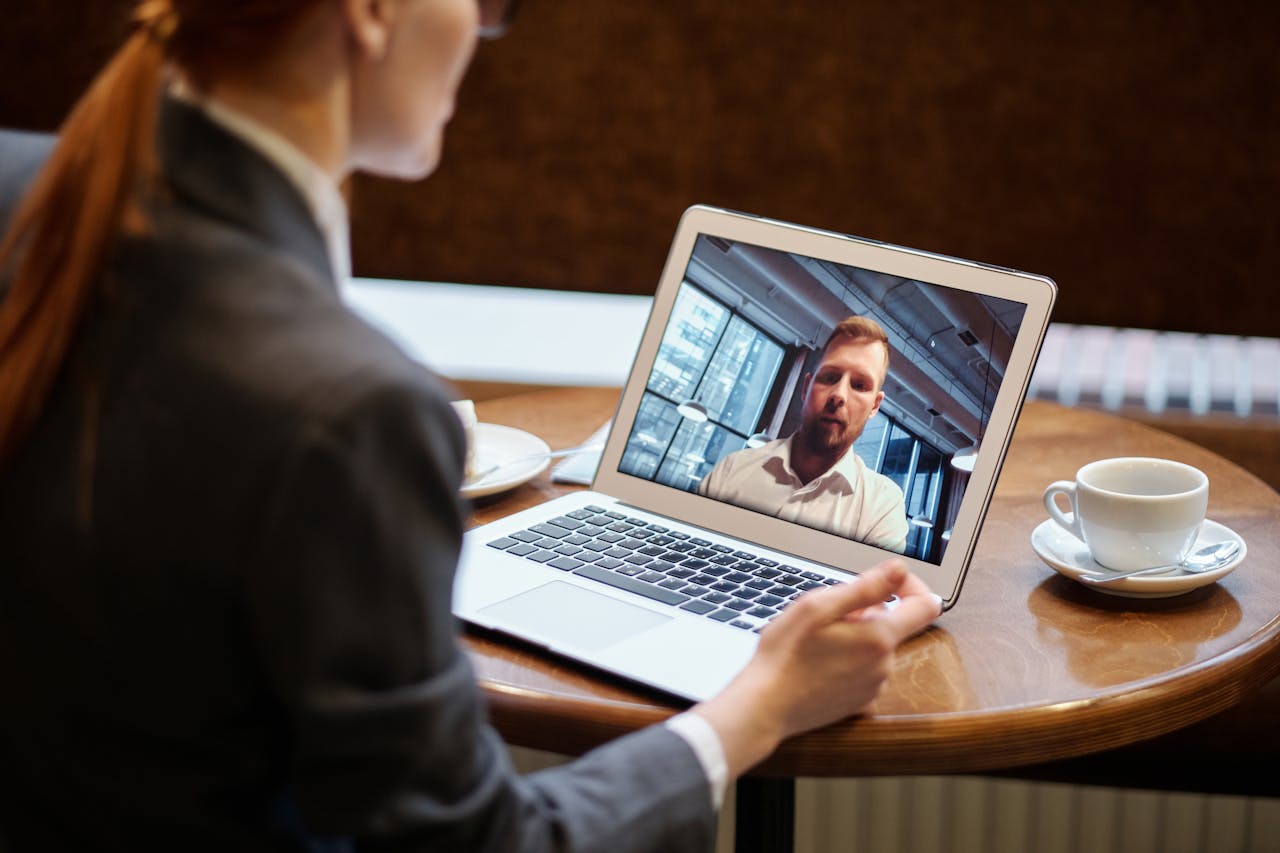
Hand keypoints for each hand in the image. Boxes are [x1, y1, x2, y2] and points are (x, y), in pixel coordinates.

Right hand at [690, 560, 940, 777]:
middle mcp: (884, 666)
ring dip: (854, 636)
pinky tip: (818, 662)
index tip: (887, 582)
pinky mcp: (859, 702)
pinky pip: (864, 669)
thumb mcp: (818, 607)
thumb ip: (865, 587)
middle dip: (866, 612)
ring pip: (875, 647)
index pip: (926, 606)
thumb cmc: (785, 655)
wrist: (766, 707)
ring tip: (817, 641)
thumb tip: (899, 570)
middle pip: (892, 625)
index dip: (911, 586)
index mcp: (878, 639)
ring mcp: (873, 687)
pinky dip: (848, 659)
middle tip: (827, 615)